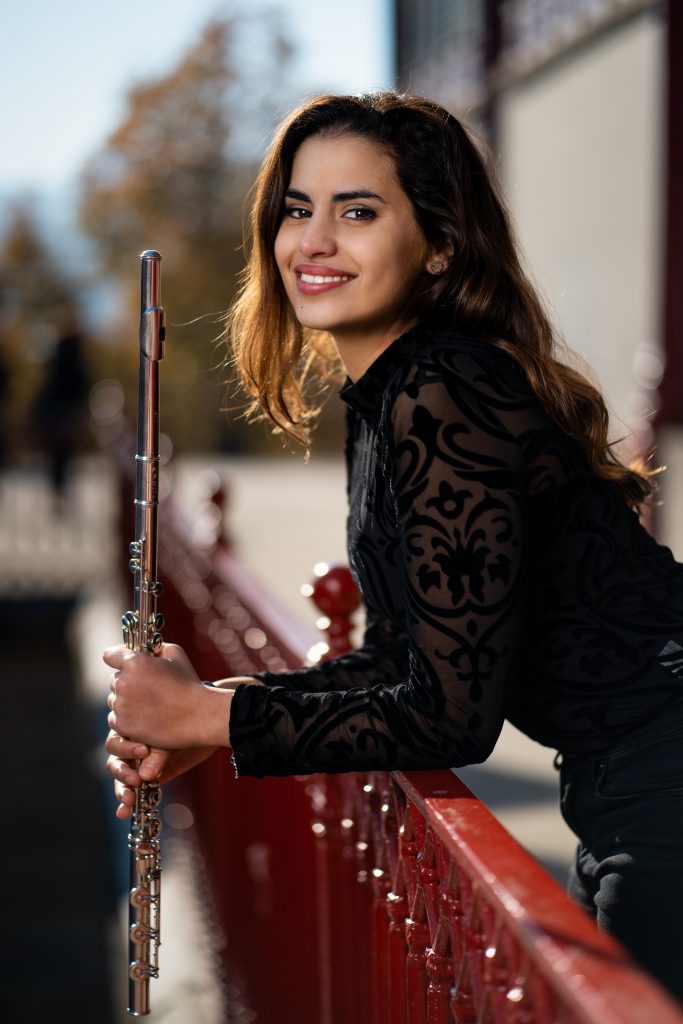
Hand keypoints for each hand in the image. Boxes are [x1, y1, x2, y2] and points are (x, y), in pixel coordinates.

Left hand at [104, 641, 230, 749]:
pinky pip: (115, 718)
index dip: (117, 657)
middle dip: (126, 681)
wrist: (197, 717)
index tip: (124, 662)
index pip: (109, 655)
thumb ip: (155, 647)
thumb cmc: (188, 684)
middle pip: (114, 679)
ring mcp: (122, 706)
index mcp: (134, 663)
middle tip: (146, 687)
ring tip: (149, 704)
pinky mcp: (123, 725)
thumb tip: (144, 647)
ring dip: (126, 700)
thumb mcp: (176, 655)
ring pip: (114, 699)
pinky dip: (126, 718)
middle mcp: (124, 683)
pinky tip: (145, 716)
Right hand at [105, 731, 217, 819]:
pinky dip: (131, 804)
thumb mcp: (171, 735)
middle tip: (135, 781)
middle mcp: (131, 748)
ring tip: (128, 800)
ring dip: (123, 791)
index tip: (143, 752)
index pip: (116, 742)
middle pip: (116, 763)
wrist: (207, 729)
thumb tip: (144, 776)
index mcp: (130, 730)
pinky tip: (125, 813)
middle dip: (123, 774)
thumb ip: (157, 753)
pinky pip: (138, 792)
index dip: (126, 749)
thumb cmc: (186, 724)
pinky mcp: (152, 780)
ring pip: (124, 780)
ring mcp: (140, 765)